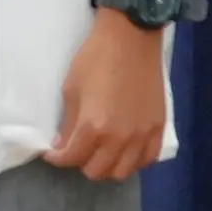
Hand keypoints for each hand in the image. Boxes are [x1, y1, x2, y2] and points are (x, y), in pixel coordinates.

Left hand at [44, 12, 167, 180]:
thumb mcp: (71, 89)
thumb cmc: (95, 59)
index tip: (53, 153)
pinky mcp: (158, 129)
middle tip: (75, 148)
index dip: (57, 157)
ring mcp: (142, 136)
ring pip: (122, 172)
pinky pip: (147, 160)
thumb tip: (64, 144)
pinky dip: (132, 161)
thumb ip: (69, 123)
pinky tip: (123, 150)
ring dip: (106, 166)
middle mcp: (120, 139)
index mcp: (94, 127)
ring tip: (98, 151)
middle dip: (80, 162)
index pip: (72, 157)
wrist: (131, 39)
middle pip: (97, 171)